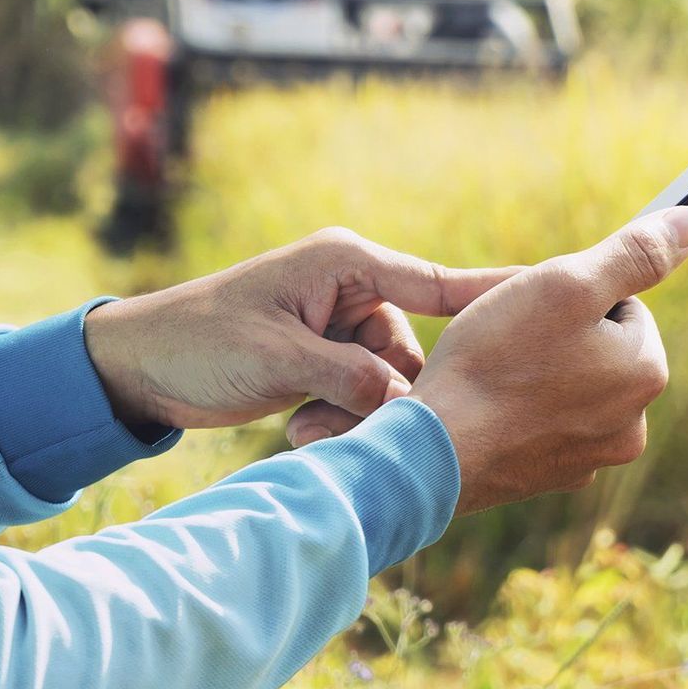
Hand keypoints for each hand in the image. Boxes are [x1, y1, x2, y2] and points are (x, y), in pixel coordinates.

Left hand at [83, 228, 520, 432]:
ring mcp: (341, 327)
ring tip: (305, 424)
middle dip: (394, 392)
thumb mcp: (277, 357)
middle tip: (349, 418)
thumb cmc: (199, 342)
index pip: (440, 282)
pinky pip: (365, 394)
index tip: (551, 305)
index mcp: (347, 263)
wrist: (136, 366)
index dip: (495, 299)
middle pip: (418, 348)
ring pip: (393, 380)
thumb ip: (349, 378)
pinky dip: (345, 417)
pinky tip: (302, 425)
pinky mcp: (328, 360)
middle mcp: (353, 289)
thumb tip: (409, 409)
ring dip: (362, 411)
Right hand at [408, 206, 687, 514]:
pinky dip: (518, 410)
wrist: (433, 452)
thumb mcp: (568, 284)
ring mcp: (590, 458)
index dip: (574, 296)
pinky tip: (487, 407)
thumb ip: (636, 253)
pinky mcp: (549, 478)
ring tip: (495, 373)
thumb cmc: (496, 361)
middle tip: (509, 340)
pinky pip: (541, 424)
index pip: (623, 305)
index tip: (535, 309)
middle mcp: (632, 426)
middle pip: (599, 348)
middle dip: (559, 335)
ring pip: (569, 385)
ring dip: (538, 372)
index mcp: (646, 374)